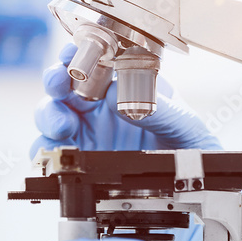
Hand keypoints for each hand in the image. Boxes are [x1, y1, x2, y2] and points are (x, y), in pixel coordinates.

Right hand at [31, 44, 221, 157]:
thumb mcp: (185, 125)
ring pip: (51, 115)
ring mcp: (86, 133)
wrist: (195, 187)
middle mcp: (99, 106)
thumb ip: (160, 110)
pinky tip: (57, 150)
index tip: (74, 53)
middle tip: (59, 82)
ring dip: (49, 114)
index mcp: (124, 86)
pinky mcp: (77, 160)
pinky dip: (46, 149)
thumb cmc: (192, 149)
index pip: (94, 61)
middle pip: (63, 84)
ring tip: (63, 124)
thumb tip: (122, 96)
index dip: (78, 53)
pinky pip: (50, 152)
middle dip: (55, 79)